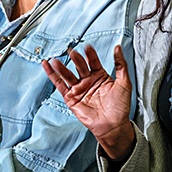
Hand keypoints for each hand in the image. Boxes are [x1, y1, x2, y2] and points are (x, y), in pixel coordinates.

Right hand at [43, 45, 135, 159]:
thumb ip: (121, 65)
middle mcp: (88, 80)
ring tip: (56, 59)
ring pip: (68, 74)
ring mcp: (79, 89)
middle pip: (79, 66)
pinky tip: (47, 65)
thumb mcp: (124, 82)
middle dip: (75, 59)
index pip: (93, 61)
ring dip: (62, 66)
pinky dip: (52, 75)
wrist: (113, 125)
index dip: (90, 54)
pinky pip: (59, 85)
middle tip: (72, 51)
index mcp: (100, 75)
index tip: (87, 46)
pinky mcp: (71, 98)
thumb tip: (118, 48)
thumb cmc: (120, 106)